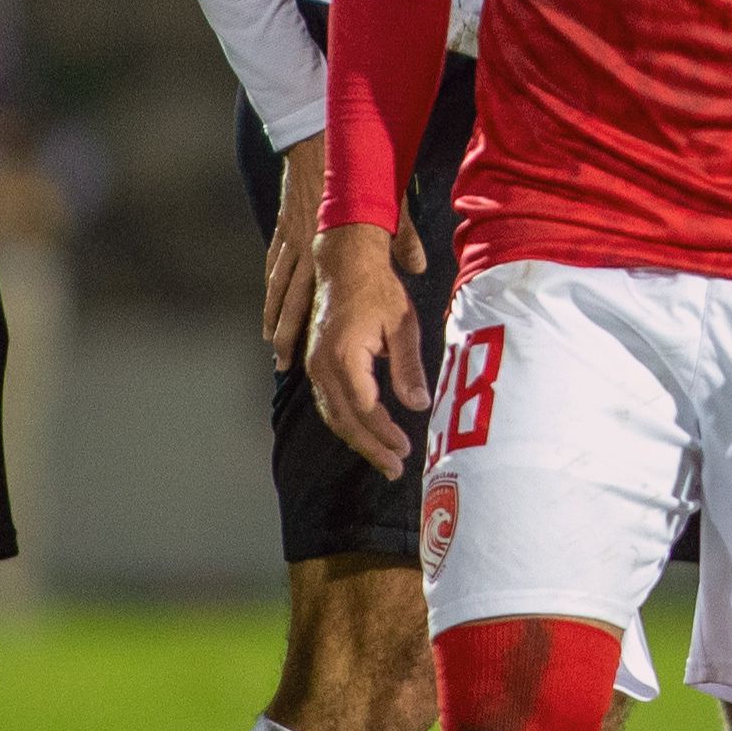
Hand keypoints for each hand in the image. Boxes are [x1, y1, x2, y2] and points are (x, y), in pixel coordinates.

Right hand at [307, 222, 427, 475]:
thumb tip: (418, 405)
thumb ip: (408, 368)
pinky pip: (327, 401)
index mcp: (344, 357)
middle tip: (394, 468)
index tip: (406, 450)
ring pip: (332, 414)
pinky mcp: (314, 361)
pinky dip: (344, 421)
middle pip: (344, 421)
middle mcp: (321, 365)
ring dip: (357, 439)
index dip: (385, 434)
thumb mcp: (402, 326)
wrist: (344, 261)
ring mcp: (313, 364)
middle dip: (370, 447)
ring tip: (382, 457)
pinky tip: (362, 432)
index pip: (365, 410)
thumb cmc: (377, 288)